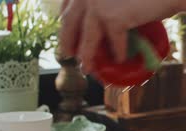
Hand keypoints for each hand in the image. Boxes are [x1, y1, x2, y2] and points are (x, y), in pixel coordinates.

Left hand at [59, 0, 179, 72]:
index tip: (68, 35)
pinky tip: (120, 60)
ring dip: (87, 57)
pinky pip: (113, 43)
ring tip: (89, 68)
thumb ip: (104, 1)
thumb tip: (94, 22)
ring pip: (86, 39)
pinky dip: (117, 54)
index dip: (65, 22)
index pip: (67, 6)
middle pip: (69, 22)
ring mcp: (96, 5)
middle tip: (71, 56)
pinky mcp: (112, 19)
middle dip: (68, 42)